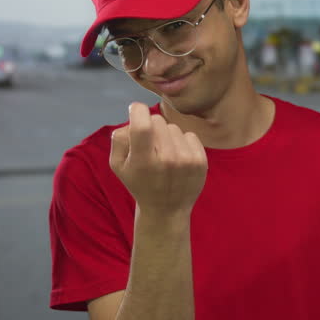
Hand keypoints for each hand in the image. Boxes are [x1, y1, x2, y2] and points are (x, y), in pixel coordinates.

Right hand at [109, 102, 207, 216]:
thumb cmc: (139, 182)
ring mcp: (186, 160)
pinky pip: (189, 135)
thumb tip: (135, 117)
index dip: (137, 111)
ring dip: (167, 136)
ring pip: (173, 127)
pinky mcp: (201, 161)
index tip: (135, 110)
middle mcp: (167, 160)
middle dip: (150, 127)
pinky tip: (177, 158)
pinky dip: (182, 142)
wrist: (166, 209)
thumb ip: (120, 137)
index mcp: (143, 161)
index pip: (143, 124)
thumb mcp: (118, 164)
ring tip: (164, 155)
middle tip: (149, 146)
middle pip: (157, 120)